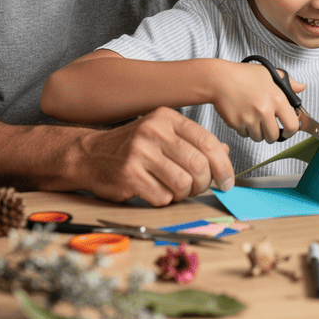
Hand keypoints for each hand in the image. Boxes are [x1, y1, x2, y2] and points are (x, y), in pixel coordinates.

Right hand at [75, 107, 232, 205]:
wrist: (90, 155)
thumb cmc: (132, 147)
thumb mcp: (164, 135)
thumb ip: (194, 142)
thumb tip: (225, 153)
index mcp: (167, 118)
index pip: (208, 141)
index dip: (223, 165)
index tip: (227, 180)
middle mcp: (154, 131)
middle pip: (198, 165)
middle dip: (204, 183)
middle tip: (199, 188)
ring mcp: (140, 153)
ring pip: (182, 183)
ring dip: (184, 193)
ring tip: (176, 190)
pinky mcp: (128, 175)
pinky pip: (162, 196)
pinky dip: (164, 199)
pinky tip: (155, 191)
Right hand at [211, 61, 305, 142]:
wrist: (219, 79)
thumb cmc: (243, 75)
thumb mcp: (268, 73)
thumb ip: (288, 82)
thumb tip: (301, 87)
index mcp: (276, 98)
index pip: (292, 125)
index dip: (291, 131)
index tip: (287, 131)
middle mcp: (264, 110)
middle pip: (273, 136)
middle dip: (271, 133)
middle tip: (267, 125)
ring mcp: (250, 118)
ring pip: (259, 137)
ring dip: (257, 132)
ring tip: (253, 118)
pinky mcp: (237, 124)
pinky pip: (245, 135)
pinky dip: (245, 129)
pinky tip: (243, 116)